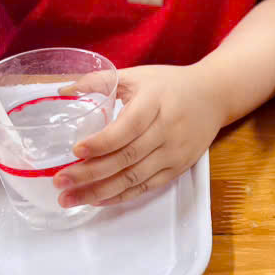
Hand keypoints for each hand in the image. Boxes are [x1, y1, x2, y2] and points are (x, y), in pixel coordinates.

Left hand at [54, 65, 224, 207]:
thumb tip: (61, 90)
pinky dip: (120, 196)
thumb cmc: (170, 85)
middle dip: (90, 173)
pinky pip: (146, 187)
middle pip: (126, 158)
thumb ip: (100, 81)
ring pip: (133, 178)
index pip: (128, 127)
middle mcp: (166, 130)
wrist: (214, 96)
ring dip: (99, 191)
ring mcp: (174, 152)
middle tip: (60, 181)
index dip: (102, 142)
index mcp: (154, 102)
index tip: (76, 151)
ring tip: (69, 198)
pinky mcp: (177, 168)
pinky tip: (97, 199)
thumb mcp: (137, 75)